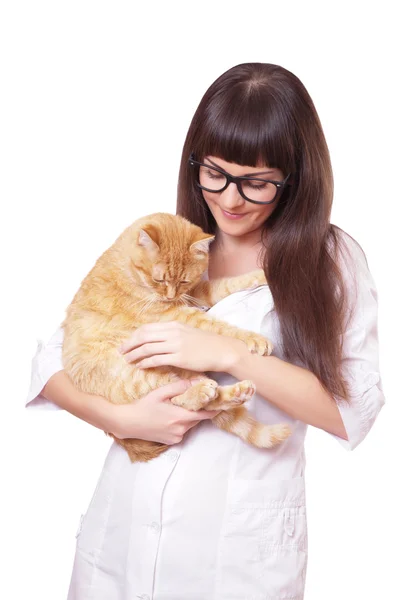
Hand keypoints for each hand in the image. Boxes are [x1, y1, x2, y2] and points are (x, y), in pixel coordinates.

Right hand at [108, 379, 219, 444]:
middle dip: (197, 410)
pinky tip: (170, 417)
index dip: (213, 410)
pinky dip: (180, 424)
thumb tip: (195, 382)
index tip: (220, 404)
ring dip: (188, 417)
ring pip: (189, 425)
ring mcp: (176, 438)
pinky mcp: (171, 442)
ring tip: (178, 408)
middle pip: (197, 419)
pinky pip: (182, 431)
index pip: (204, 415)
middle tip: (194, 400)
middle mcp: (180, 430)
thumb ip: (179, 387)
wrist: (128, 423)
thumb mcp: (160, 393)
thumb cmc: (143, 406)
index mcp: (179, 418)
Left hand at [118, 321, 244, 371]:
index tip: (127, 343)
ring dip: (135, 355)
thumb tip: (156, 338)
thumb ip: (172, 333)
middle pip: (143, 337)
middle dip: (129, 344)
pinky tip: (141, 366)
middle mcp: (173, 333)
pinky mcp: (179, 358)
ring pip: (147, 348)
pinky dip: (146, 363)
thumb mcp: (187, 332)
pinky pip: (157, 360)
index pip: (147, 328)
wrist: (222, 351)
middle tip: (121, 352)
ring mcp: (176, 345)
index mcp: (173, 325)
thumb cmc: (205, 343)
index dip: (134, 336)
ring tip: (128, 360)